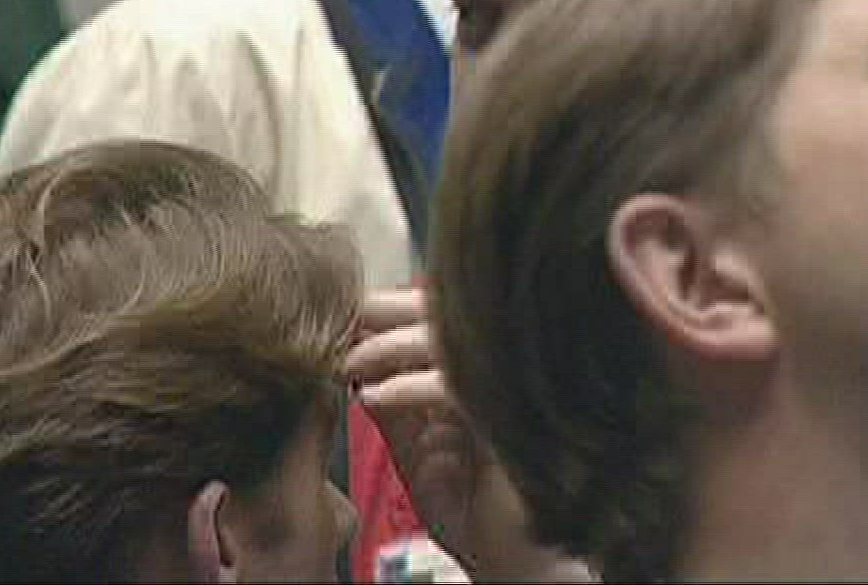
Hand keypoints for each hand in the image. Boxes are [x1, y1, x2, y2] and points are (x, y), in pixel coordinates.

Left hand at [346, 289, 593, 582]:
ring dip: (395, 346)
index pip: (449, 320)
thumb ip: (397, 409)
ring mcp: (513, 395)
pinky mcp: (511, 422)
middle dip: (395, 311)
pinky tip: (375, 397)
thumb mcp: (421, 453)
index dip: (401, 308)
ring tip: (352, 362)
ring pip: (456, 344)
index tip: (355, 311)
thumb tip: (358, 366)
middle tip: (351, 316)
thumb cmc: (478, 515)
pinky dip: (411, 388)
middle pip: (456, 317)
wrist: (516, 565)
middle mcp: (506, 377)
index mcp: (489, 377)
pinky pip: (458, 390)